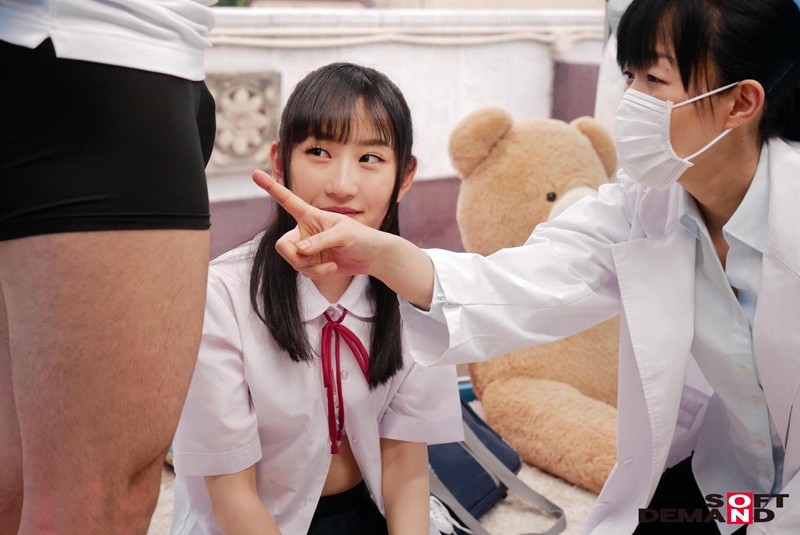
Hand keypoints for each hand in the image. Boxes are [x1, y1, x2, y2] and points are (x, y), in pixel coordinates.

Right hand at [252, 170, 387, 278]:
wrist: (372, 257)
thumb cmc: (361, 238)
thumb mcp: (344, 234)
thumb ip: (321, 240)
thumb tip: (300, 250)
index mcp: (310, 215)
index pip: (287, 200)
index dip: (271, 188)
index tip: (254, 173)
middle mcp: (304, 230)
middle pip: (282, 245)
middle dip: (295, 256)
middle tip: (310, 258)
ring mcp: (307, 248)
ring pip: (293, 261)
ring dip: (311, 267)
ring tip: (330, 263)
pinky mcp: (312, 263)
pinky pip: (303, 272)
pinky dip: (317, 273)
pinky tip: (331, 267)